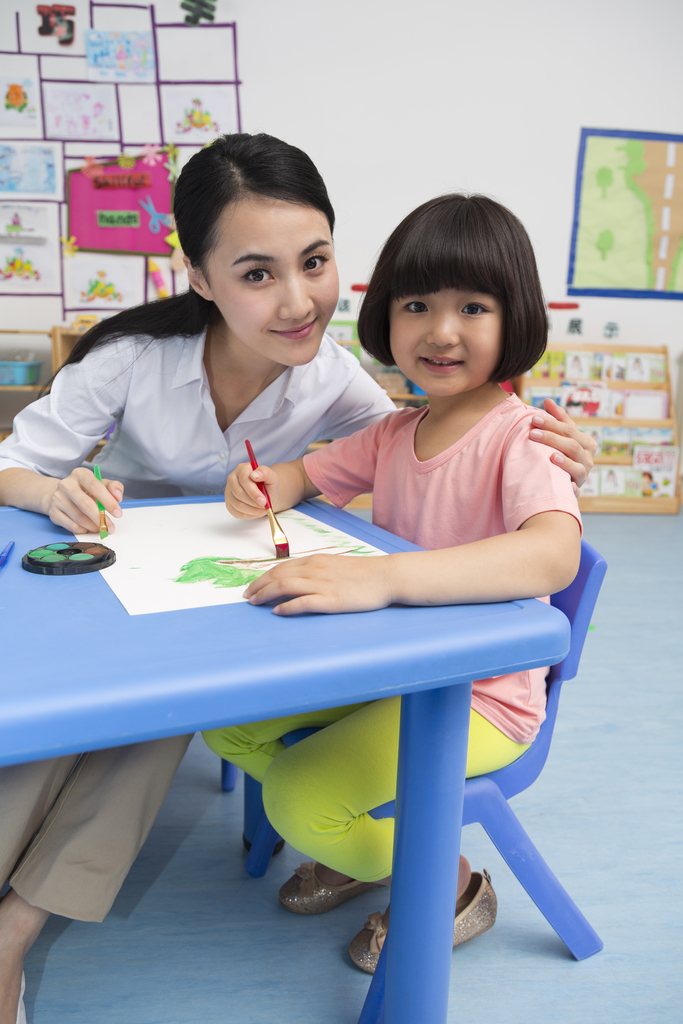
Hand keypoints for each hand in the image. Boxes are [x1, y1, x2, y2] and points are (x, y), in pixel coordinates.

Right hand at [45, 467, 122, 533]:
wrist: (62, 495)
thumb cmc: (86, 490)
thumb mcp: (101, 484)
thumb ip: (114, 487)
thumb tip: (118, 497)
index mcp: (80, 474)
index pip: (95, 486)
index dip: (108, 501)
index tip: (118, 513)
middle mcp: (66, 484)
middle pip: (86, 504)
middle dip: (100, 517)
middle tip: (110, 526)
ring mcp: (57, 498)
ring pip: (79, 517)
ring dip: (93, 526)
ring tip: (101, 527)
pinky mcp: (53, 512)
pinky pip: (71, 526)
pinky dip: (83, 529)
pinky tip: (88, 528)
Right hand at [225, 462, 279, 518]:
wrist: (266, 494)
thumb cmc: (268, 485)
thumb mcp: (272, 477)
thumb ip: (265, 473)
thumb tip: (255, 474)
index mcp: (242, 469)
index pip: (244, 480)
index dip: (254, 492)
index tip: (263, 501)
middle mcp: (232, 479)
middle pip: (239, 493)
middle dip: (253, 502)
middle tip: (264, 506)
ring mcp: (228, 491)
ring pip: (237, 504)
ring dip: (252, 510)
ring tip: (262, 510)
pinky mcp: (228, 503)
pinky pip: (236, 512)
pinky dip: (248, 515)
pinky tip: (256, 512)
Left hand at [244, 553, 392, 615]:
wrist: (385, 576)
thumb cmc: (363, 573)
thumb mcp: (334, 566)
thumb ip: (316, 571)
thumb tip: (297, 579)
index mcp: (315, 561)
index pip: (281, 567)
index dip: (263, 577)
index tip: (253, 586)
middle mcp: (315, 570)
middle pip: (277, 575)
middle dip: (258, 586)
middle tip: (247, 597)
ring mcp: (322, 584)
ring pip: (285, 586)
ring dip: (266, 594)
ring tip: (255, 603)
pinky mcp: (331, 599)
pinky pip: (303, 602)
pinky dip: (287, 607)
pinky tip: (278, 611)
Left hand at [529, 398, 597, 493]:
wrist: (568, 479)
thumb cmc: (564, 451)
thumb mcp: (564, 435)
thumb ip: (558, 418)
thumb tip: (547, 401)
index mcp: (586, 443)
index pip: (569, 430)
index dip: (552, 423)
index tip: (534, 419)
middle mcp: (588, 459)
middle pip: (572, 446)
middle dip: (552, 439)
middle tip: (532, 434)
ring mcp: (584, 475)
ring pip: (577, 468)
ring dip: (564, 462)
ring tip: (551, 456)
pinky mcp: (577, 490)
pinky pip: (576, 491)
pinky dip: (572, 489)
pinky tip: (566, 486)